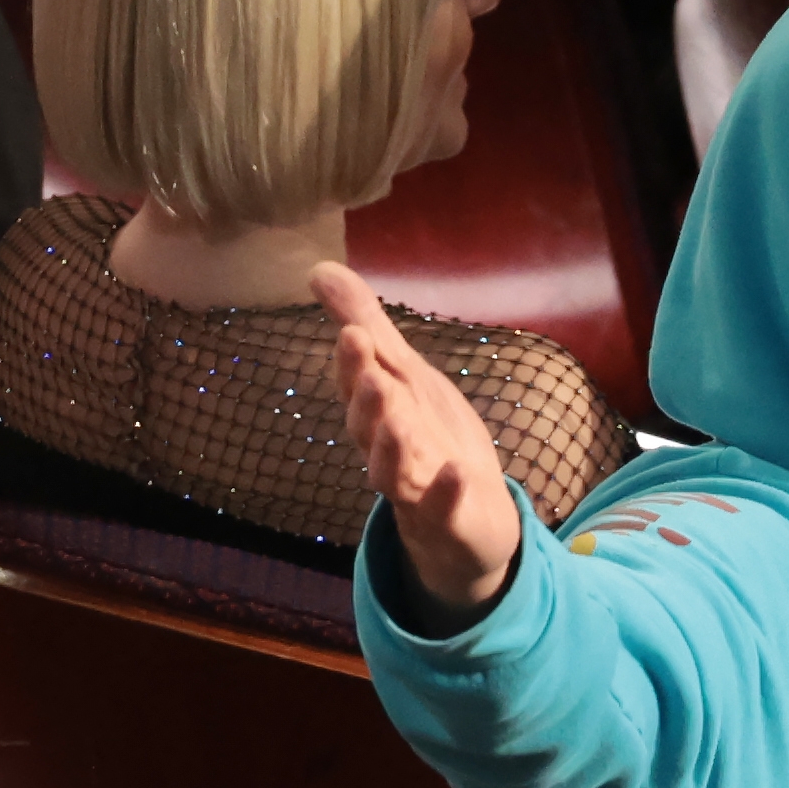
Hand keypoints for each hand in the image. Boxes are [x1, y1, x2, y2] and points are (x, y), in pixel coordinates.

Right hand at [317, 264, 526, 614]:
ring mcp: (414, 489)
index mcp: (375, 414)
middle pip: (368, 428)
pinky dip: (447, 492)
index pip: (356, 386)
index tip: (353, 332)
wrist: (470, 519)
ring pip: (393, 470)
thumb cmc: (430, 437)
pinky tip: (457, 473)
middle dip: (367, 401)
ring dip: (392, 447)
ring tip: (398, 421)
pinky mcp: (446, 518)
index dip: (353, 365)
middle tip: (370, 373)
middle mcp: (385, 451)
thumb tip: (317, 268)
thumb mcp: (404, 373)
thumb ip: (366, 324)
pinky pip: (443, 507)